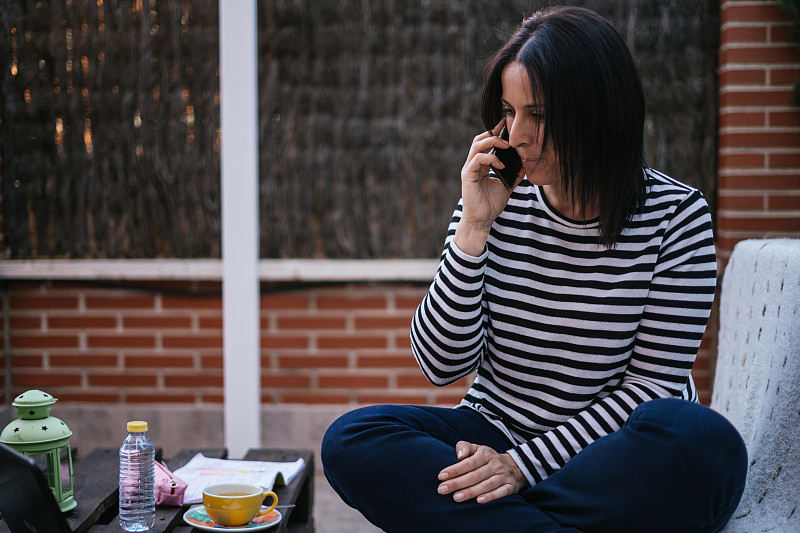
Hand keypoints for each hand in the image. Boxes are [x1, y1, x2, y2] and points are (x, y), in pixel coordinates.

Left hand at [437, 441, 528, 503]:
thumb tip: (459, 455)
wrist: (514, 467)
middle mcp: (496, 464)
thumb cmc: (488, 458)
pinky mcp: (511, 487)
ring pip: (486, 485)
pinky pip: (501, 492)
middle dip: (457, 483)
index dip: (454, 470)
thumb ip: (465, 447)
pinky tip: (479, 501)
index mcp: (486, 454)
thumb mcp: (477, 448)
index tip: (441, 476)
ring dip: (470, 492)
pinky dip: (490, 497)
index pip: (468, 463)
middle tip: (442, 490)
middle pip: (475, 475)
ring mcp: (504, 476)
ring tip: (456, 498)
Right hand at [454, 121, 523, 255]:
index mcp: (480, 166)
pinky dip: (490, 159)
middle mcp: (473, 165)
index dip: (495, 133)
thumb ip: (514, 175)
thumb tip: (525, 164)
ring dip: (492, 142)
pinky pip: (477, 160)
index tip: (506, 125)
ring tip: (506, 146)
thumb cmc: (491, 205)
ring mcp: (469, 169)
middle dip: (493, 133)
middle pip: (479, 139)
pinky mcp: (468, 176)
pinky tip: (501, 165)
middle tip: (507, 131)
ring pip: (477, 146)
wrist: (481, 221)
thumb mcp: (506, 186)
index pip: (485, 143)